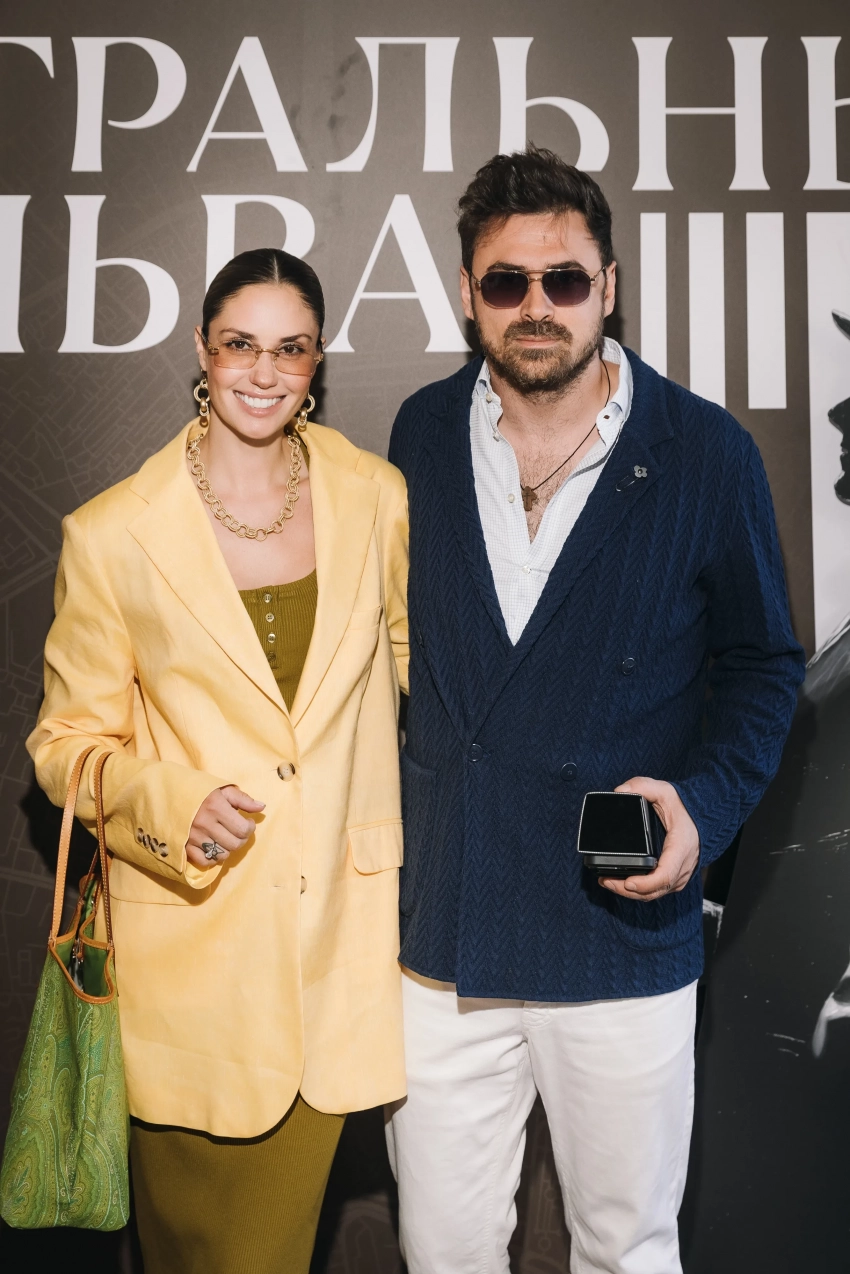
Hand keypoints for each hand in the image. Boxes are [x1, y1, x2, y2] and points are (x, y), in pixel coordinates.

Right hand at [185, 786, 264, 869]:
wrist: (169, 794)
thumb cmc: (200, 791)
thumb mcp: (222, 789)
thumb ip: (243, 799)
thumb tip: (262, 807)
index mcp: (216, 807)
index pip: (243, 829)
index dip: (250, 827)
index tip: (247, 821)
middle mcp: (205, 824)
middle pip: (235, 844)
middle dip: (242, 838)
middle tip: (238, 831)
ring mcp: (193, 837)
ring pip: (222, 854)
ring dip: (228, 848)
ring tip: (226, 837)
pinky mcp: (184, 846)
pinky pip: (205, 861)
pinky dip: (213, 858)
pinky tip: (214, 847)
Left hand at [599, 777, 698, 900]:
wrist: (705, 818)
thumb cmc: (685, 807)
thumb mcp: (665, 791)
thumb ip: (642, 786)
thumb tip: (619, 791)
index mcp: (681, 847)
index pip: (666, 874)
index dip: (646, 883)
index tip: (628, 882)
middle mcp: (683, 866)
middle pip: (656, 890)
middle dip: (628, 890)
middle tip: (605, 881)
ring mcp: (680, 875)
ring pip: (655, 894)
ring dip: (631, 893)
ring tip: (607, 882)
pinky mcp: (674, 878)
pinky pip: (657, 891)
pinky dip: (639, 891)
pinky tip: (622, 884)